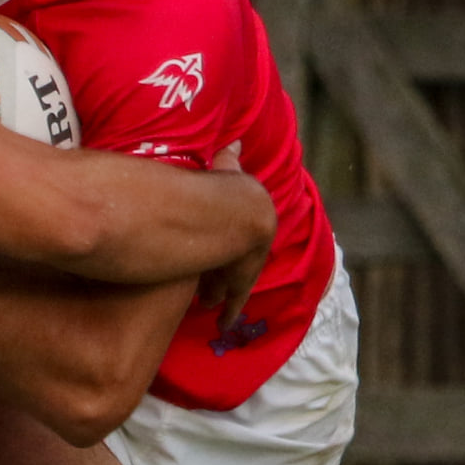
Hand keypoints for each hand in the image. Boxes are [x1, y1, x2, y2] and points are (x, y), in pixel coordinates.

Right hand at [196, 145, 266, 327]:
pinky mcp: (243, 278)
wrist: (225, 211)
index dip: (228, 241)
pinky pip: (235, 298)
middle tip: (209, 285)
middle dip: (226, 272)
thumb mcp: (221, 173)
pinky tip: (222, 323)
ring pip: (236, 279)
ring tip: (205, 302)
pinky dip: (229, 309)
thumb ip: (227, 161)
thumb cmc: (213, 187)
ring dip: (222, 291)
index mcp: (254, 209)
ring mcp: (251, 257)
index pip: (243, 230)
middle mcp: (259, 234)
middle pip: (242, 257)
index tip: (214, 253)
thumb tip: (235, 141)